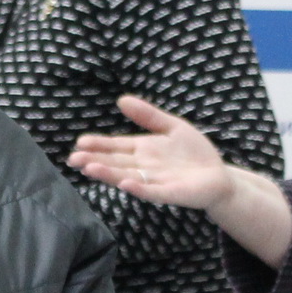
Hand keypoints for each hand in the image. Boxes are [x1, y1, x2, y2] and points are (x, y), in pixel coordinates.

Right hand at [70, 95, 234, 210]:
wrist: (218, 176)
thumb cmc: (194, 152)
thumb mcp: (171, 126)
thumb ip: (148, 115)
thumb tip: (121, 99)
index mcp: (141, 150)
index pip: (115, 146)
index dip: (98, 144)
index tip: (80, 142)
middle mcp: (142, 167)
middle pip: (115, 163)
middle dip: (94, 160)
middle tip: (73, 159)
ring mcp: (154, 181)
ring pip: (126, 177)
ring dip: (109, 174)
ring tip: (90, 169)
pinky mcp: (169, 193)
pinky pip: (151, 191)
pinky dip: (138, 188)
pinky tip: (125, 184)